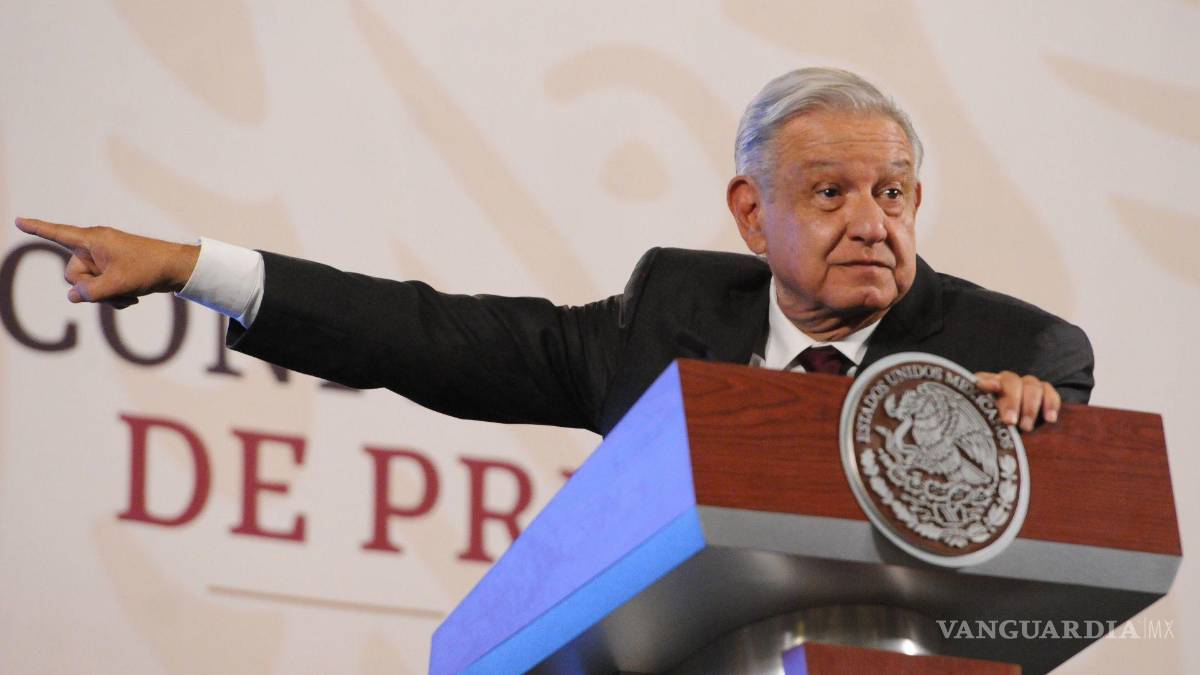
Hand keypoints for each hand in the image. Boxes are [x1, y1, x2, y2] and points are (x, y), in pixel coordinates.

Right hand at [14, 217, 198, 308]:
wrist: (178, 269)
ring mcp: (105, 259)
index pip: (58, 234)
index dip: (37, 229)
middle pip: (72, 274)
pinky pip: (102, 289)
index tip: (18, 221)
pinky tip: (132, 298)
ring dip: (105, 295)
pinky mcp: (114, 270)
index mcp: (93, 240)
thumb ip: (90, 293)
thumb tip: (73, 296)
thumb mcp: (117, 284)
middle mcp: (95, 247)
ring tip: (128, 293)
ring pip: (88, 286)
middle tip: (114, 287)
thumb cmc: (148, 269)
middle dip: (89, 288)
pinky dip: (114, 296)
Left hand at [975, 370, 1061, 431]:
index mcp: (985, 385)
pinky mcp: (1043, 393)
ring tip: (1026, 427)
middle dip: (1011, 401)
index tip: (990, 388)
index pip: (986, 378)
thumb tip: (978, 398)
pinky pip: (1050, 392)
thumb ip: (979, 412)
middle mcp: (1006, 381)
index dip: (988, 382)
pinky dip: (1051, 404)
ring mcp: (1025, 385)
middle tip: (1010, 421)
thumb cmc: (989, 428)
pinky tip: (1050, 419)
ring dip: (1030, 407)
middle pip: (1011, 381)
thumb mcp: (981, 422)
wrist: (1007, 438)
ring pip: (1032, 386)